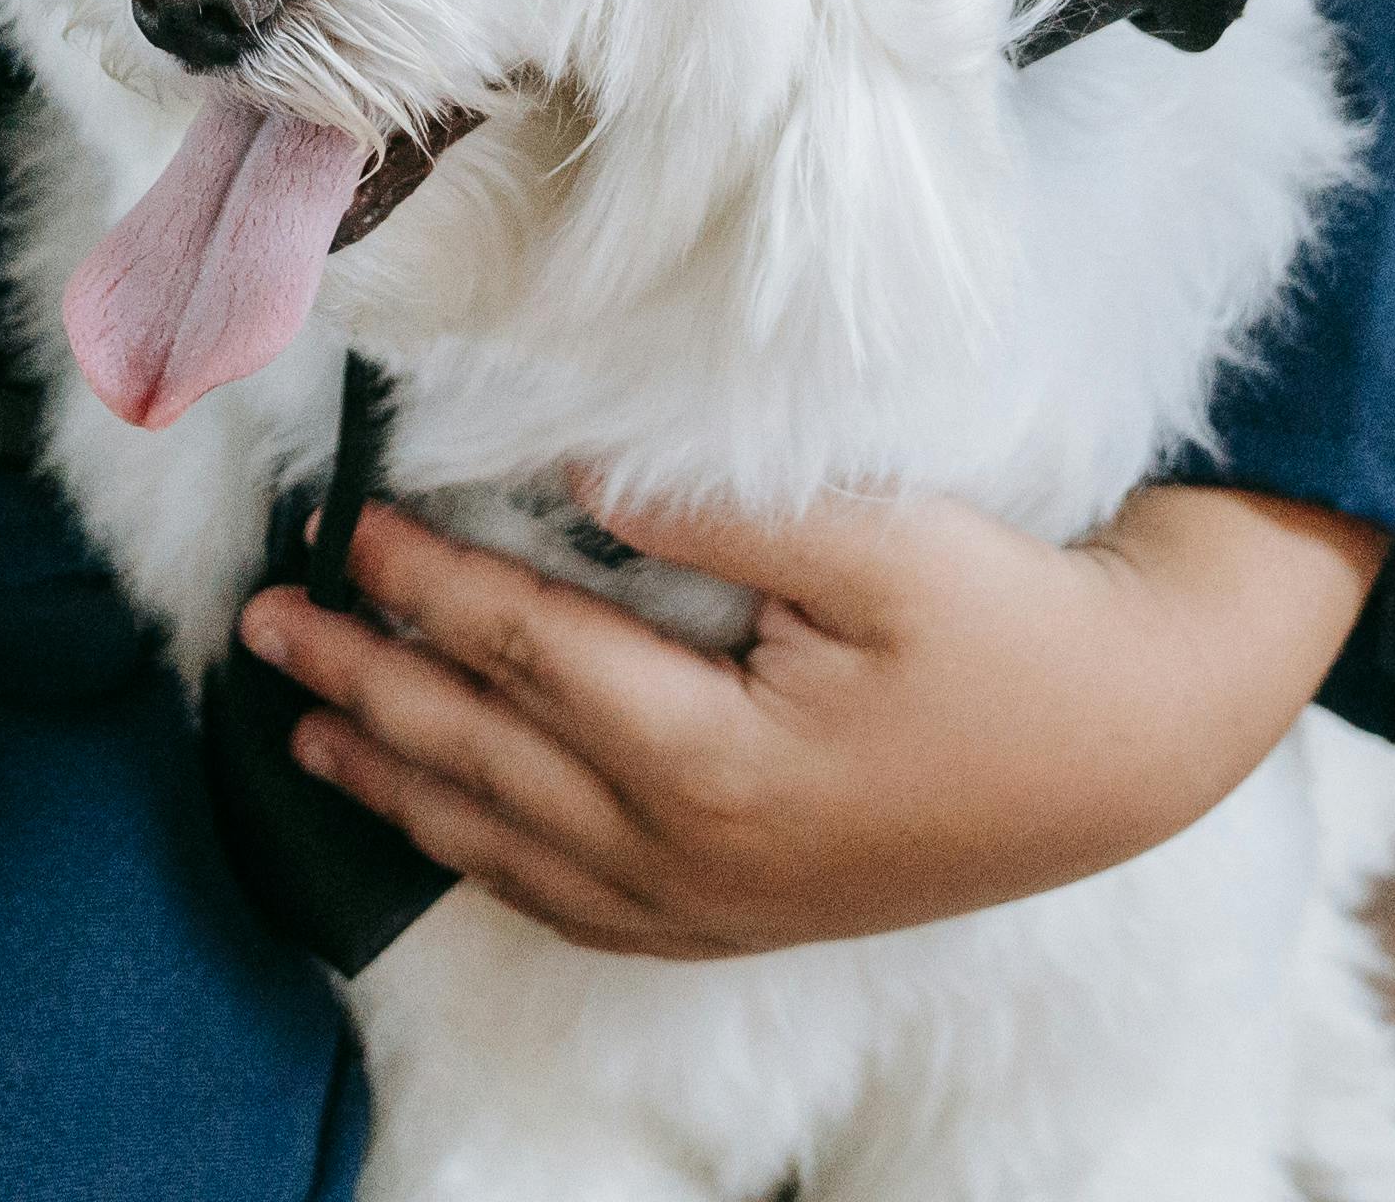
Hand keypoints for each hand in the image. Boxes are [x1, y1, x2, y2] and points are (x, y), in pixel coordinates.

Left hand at [236, 480, 1379, 958]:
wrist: (1130, 744)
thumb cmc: (1009, 624)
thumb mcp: (877, 537)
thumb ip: (709, 511)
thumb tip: (565, 476)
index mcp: (708, 758)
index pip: (518, 652)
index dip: (422, 584)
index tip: (348, 521)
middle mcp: (689, 854)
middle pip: (481, 760)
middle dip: (359, 690)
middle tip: (264, 629)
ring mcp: (713, 904)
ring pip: (509, 850)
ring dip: (398, 786)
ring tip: (308, 736)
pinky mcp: (745, 919)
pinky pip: (577, 907)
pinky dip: (490, 862)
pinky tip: (449, 829)